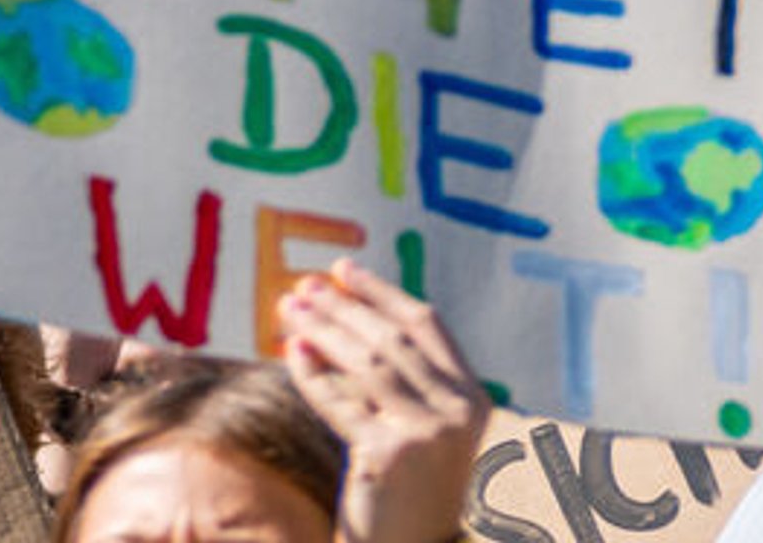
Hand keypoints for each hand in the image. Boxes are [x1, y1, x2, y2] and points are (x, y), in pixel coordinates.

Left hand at [276, 259, 489, 542]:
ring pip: (365, 364)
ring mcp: (427, 434)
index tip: (343, 269)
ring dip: (323, 330)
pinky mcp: (390, 455)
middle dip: (343, 307)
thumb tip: (340, 316)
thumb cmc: (412, 493)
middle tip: (303, 287)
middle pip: (391, 339)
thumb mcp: (425, 431)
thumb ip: (404, 382)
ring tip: (289, 309)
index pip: (426, 326)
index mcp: (473, 398)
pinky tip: (292, 352)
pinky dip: (312, 374)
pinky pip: (340, 402)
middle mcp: (458, 412)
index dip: (382, 293)